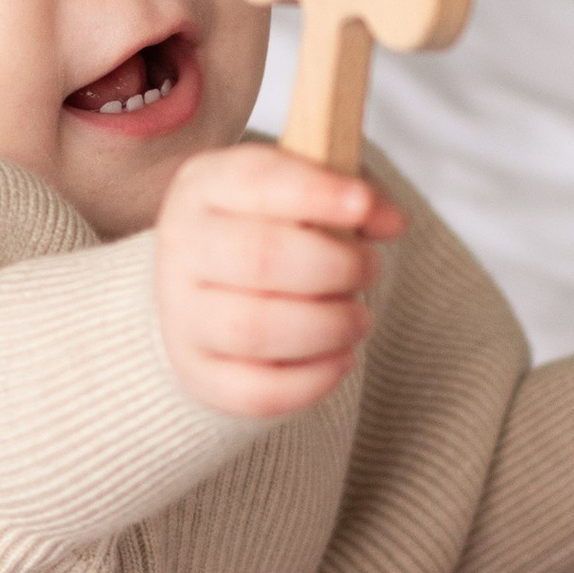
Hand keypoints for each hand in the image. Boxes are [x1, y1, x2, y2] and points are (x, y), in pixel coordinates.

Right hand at [155, 143, 405, 419]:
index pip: (256, 180)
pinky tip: (340, 357)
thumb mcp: (305, 193)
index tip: (363, 205)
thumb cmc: (272, 231)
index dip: (317, 193)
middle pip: (261, 257)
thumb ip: (355, 195)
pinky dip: (314, 379)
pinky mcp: (197, 374)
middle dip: (336, 266)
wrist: (209, 289)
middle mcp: (182, 246)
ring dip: (329, 325)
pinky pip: (259, 391)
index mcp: (205, 186)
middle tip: (369, 270)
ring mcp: (182, 315)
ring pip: (257, 329)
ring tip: (357, 319)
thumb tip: (392, 223)